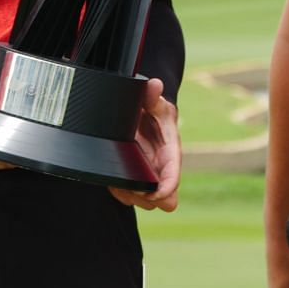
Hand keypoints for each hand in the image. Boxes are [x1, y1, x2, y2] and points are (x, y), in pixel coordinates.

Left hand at [108, 79, 179, 212]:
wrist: (143, 113)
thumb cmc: (152, 109)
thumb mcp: (153, 100)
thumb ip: (151, 95)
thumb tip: (155, 85)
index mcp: (171, 152)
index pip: (173, 177)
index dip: (167, 188)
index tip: (155, 192)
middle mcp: (162, 168)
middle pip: (165, 200)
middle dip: (150, 198)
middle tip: (134, 187)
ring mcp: (149, 176)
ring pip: (146, 202)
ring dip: (134, 196)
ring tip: (121, 183)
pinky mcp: (135, 178)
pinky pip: (129, 197)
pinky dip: (122, 193)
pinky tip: (115, 181)